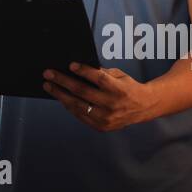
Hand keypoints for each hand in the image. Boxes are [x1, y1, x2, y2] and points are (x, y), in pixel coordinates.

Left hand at [42, 62, 156, 130]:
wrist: (143, 107)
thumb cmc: (128, 87)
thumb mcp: (119, 75)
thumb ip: (101, 73)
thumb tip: (78, 69)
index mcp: (118, 89)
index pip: (98, 78)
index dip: (83, 71)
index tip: (70, 65)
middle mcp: (112, 104)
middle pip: (82, 92)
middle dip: (63, 82)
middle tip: (48, 74)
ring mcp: (106, 118)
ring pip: (77, 105)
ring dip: (60, 95)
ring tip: (49, 86)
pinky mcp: (101, 127)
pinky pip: (80, 115)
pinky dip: (69, 106)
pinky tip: (61, 97)